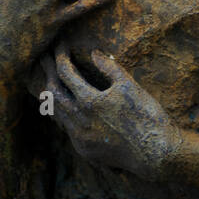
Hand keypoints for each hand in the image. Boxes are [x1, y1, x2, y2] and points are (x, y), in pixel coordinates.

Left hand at [41, 47, 182, 180]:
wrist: (155, 153)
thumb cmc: (147, 116)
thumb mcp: (130, 86)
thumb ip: (109, 68)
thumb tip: (94, 53)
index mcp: (90, 102)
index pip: (65, 73)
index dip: (60, 56)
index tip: (59, 45)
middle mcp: (79, 121)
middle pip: (52, 92)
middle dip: (47, 72)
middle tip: (43, 58)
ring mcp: (80, 138)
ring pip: (56, 112)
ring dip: (51, 95)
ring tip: (47, 81)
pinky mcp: (85, 150)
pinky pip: (66, 128)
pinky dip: (62, 114)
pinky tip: (64, 108)